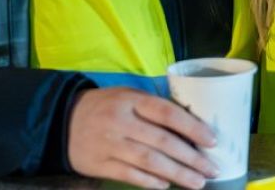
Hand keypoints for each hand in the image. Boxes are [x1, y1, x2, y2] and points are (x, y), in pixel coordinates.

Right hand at [67, 87, 218, 188]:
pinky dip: (151, 182)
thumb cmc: (105, 106)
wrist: (62, 121)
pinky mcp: (100, 165)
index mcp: (131, 100)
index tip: (212, 141)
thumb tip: (190, 125)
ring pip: (150, 162)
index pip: (167, 113)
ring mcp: (110, 145)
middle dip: (191, 158)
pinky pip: (131, 176)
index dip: (193, 127)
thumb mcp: (127, 95)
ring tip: (197, 182)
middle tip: (212, 169)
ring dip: (178, 174)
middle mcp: (121, 122)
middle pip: (163, 142)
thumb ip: (154, 107)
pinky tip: (167, 185)